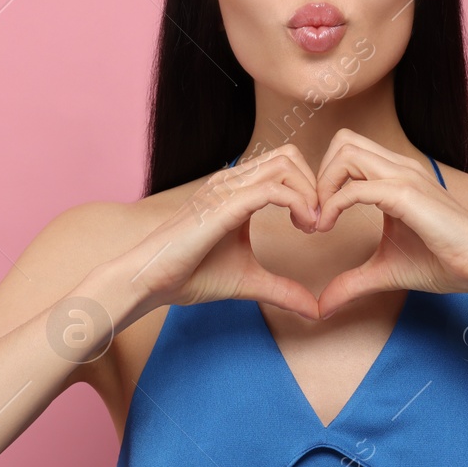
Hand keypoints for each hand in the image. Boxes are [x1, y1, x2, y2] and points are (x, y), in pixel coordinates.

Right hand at [116, 145, 324, 321]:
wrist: (149, 281)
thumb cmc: (189, 275)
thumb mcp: (249, 281)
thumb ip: (282, 290)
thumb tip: (315, 310)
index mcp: (236, 190)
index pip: (284, 165)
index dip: (309, 189)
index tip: (316, 224)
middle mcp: (231, 182)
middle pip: (289, 156)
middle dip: (315, 185)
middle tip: (319, 223)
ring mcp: (225, 190)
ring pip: (284, 165)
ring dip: (310, 193)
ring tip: (312, 226)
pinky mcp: (222, 206)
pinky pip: (271, 190)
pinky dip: (298, 204)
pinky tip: (303, 228)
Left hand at [312, 129, 467, 318]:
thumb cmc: (443, 264)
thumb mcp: (384, 272)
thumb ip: (350, 283)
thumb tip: (322, 307)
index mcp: (394, 177)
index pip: (346, 153)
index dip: (321, 181)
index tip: (313, 220)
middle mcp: (398, 168)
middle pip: (342, 142)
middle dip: (318, 176)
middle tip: (312, 215)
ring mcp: (404, 177)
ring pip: (346, 152)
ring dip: (322, 185)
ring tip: (319, 222)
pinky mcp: (406, 194)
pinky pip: (356, 187)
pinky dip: (333, 205)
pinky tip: (328, 229)